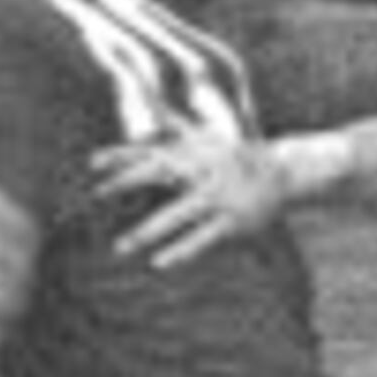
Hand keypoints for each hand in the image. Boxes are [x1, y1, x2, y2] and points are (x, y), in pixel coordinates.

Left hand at [97, 121, 288, 268]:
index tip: (92, 163)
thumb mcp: (208, 140)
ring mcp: (218, 195)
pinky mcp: (233, 219)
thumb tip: (155, 113)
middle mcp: (203, 169)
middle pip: (159, 173)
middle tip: (97, 193)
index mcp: (194, 151)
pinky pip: (202, 238)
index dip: (123, 156)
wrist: (284, 170)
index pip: (152, 150)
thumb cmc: (238, 156)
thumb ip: (179, 131)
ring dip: (146, 230)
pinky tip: (160, 262)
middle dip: (127, 182)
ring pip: (177, 214)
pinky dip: (181, 250)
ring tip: (120, 246)